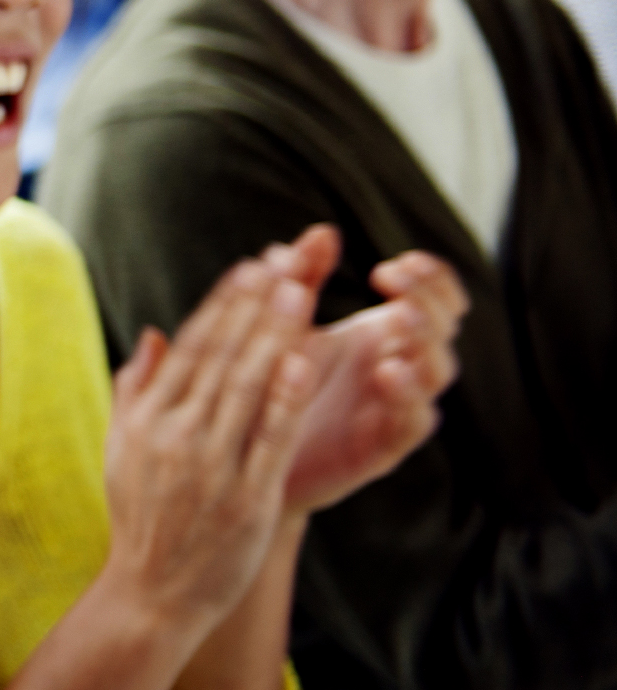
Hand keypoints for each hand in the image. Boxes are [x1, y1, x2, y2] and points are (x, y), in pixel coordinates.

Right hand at [101, 234, 323, 630]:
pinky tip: (307, 363)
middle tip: (284, 262)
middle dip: (254, 307)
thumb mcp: (122, 449)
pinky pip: (268, 439)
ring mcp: (209, 467)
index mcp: (146, 420)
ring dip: (274, 336)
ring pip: (246, 388)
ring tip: (300, 293)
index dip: (223, 305)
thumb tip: (155, 334)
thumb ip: (137, 389)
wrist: (152, 594)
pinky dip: (286, 400)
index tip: (250, 267)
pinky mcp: (245, 498)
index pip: (190, 348)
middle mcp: (174, 436)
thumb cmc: (142, 519)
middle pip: (220, 358)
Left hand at [280, 238, 464, 514]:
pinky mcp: (382, 447)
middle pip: (443, 329)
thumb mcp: (284, 327)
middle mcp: (398, 367)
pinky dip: (408, 398)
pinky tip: (387, 372)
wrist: (247, 458)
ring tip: (400, 319)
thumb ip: (302, 279)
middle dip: (428, 300)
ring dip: (425, 344)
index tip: (399, 263)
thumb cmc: (273, 386)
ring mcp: (395, 408)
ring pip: (437, 375)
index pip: (436, 298)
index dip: (431, 278)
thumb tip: (321, 231)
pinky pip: (414, 423)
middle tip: (394, 283)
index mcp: (383, 334)